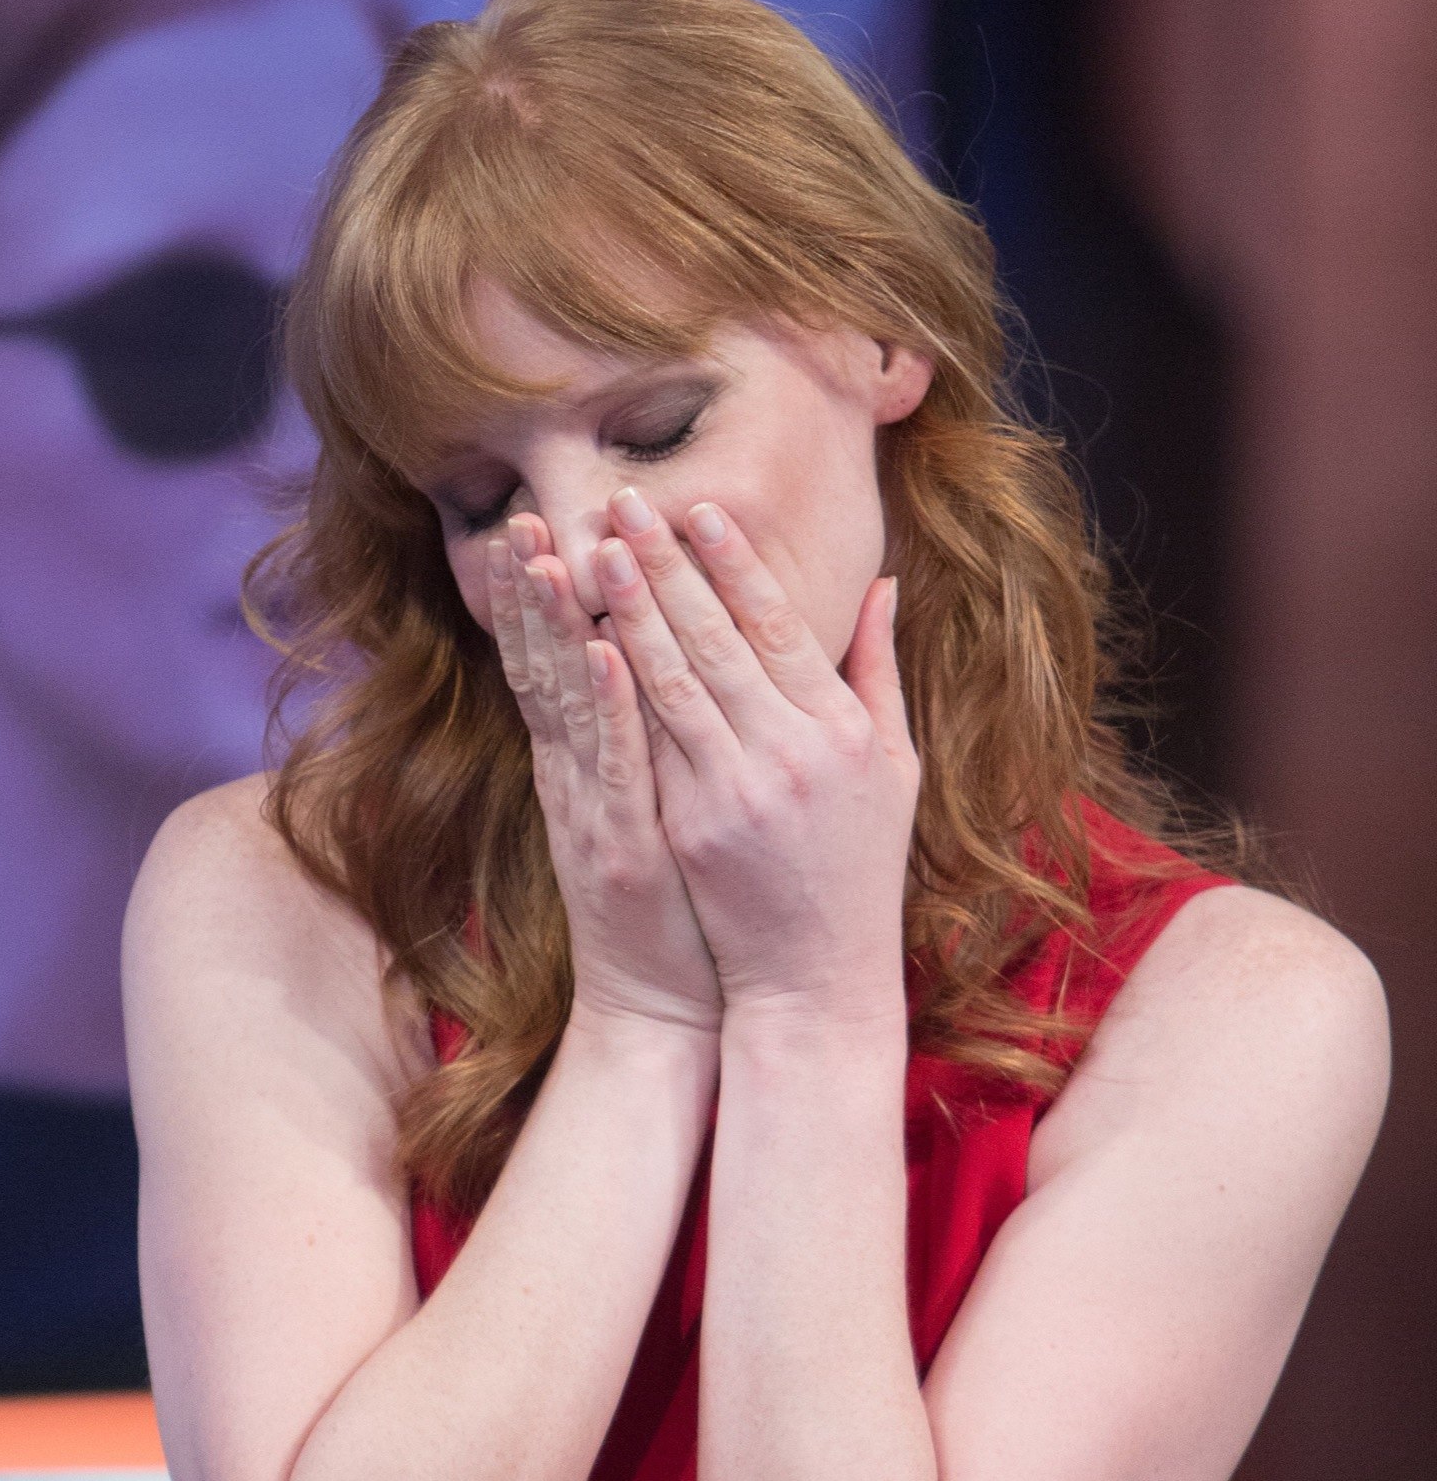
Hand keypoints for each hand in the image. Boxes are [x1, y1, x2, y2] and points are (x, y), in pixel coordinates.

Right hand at [484, 514, 720, 1036]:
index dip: (547, 597)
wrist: (662, 1008)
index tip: (546, 522)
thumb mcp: (658, 810)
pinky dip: (606, 707)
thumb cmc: (677, 908)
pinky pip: (613, 765)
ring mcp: (593, 812)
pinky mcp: (621, 847)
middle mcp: (576, 781)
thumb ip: (651, 742)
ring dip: (555, 627)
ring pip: (567, 703)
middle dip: (534, 593)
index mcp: (587, 767)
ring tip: (548, 554)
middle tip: (525, 516)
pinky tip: (603, 652)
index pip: (559, 663)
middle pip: (545, 669)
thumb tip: (647, 675)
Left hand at [592, 491, 917, 1023]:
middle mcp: (793, 752)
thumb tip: (881, 583)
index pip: (780, 625)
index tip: (700, 507)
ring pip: (673, 680)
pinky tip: (589, 643)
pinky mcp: (694, 829)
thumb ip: (878, 672)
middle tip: (625, 504)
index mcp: (842, 728)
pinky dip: (617, 692)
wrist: (816, 976)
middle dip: (667, 565)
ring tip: (595, 550)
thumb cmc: (857, 869)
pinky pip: (648, 746)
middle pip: (717, 639)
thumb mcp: (892, 767)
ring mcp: (739, 791)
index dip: (736, 563)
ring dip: (629, 608)